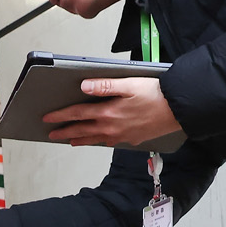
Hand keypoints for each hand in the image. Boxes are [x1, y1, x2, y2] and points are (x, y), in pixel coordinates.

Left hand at [42, 77, 180, 147]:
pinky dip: (97, 141)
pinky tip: (96, 140)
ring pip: (94, 139)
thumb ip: (104, 86)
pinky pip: (108, 142)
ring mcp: (121, 136)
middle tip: (51, 134)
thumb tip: (84, 86)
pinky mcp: (131, 139)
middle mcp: (111, 128)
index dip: (61, 115)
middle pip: (82, 130)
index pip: (78, 114)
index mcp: (108, 113)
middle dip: (65, 132)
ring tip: (69, 141)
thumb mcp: (129, 84)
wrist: (177, 110)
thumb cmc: (155, 94)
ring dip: (79, 139)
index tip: (48, 118)